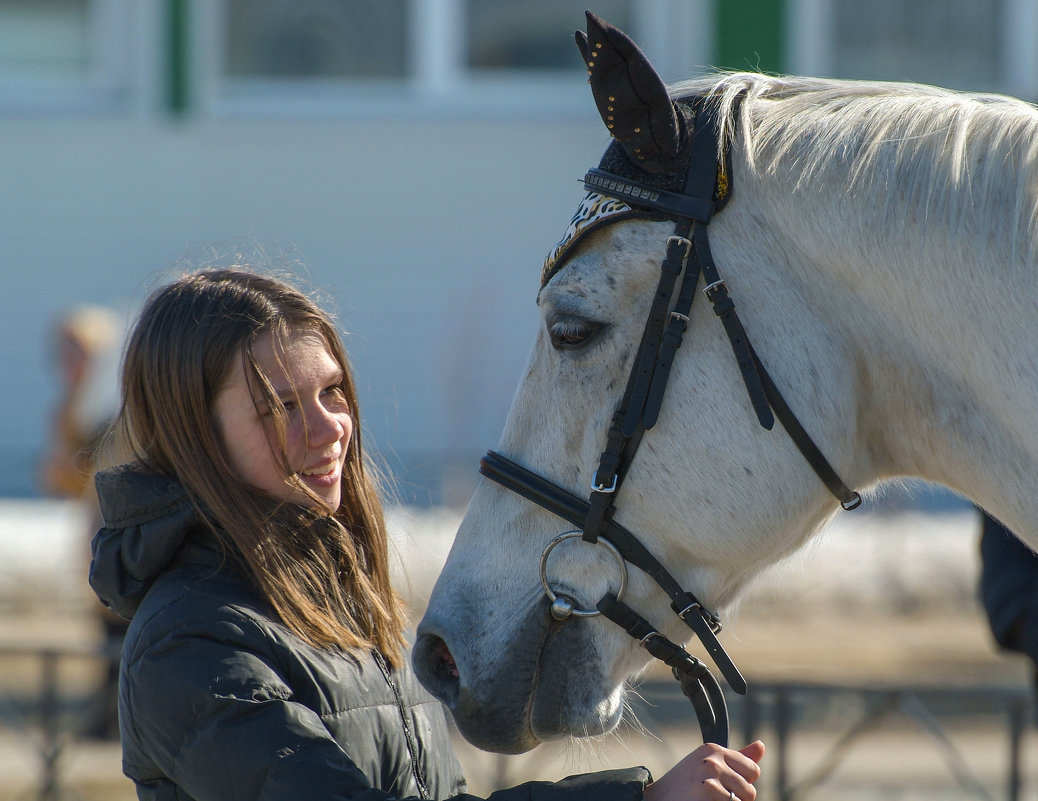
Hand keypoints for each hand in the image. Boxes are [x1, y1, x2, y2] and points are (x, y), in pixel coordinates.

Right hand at [643, 741, 764, 800]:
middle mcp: (713, 759)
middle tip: (712, 797)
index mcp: (714, 749)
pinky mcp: (709, 792)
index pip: (753, 770)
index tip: (721, 785)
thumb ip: (738, 758)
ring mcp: (710, 775)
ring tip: (707, 800)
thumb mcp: (709, 766)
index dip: (741, 783)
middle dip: (736, 799)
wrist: (656, 799)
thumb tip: (762, 746)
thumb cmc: (685, 786)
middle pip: (750, 790)